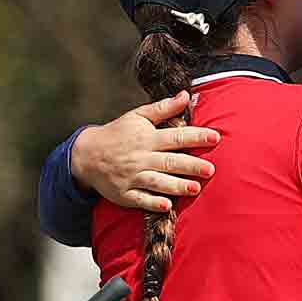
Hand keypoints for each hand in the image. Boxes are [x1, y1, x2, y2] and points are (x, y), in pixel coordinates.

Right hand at [70, 93, 219, 213]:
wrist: (86, 155)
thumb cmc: (117, 134)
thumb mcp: (137, 116)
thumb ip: (163, 108)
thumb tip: (186, 94)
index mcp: (147, 138)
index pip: (176, 136)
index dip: (196, 136)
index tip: (215, 137)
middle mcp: (141, 157)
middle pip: (169, 161)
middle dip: (191, 165)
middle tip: (210, 169)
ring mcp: (132, 177)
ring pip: (157, 182)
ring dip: (176, 185)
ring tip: (195, 188)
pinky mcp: (124, 194)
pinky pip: (140, 199)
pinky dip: (153, 203)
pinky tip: (167, 206)